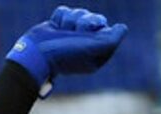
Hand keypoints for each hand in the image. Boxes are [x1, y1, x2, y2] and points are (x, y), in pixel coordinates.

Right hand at [6, 8, 126, 91]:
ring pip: (80, 13)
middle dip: (84, 21)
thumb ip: (113, 39)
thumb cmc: (66, 54)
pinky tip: (55, 28)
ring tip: (62, 32)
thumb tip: (123, 28)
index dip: (98, 29)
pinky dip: (60, 18)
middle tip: (75, 32)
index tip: (89, 34)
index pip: (107, 31)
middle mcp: (85, 46)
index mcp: (95, 55)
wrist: (37, 53)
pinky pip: (66, 11)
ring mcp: (71, 36)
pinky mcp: (59, 27)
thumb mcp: (95, 48)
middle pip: (94, 19)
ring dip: (71, 20)